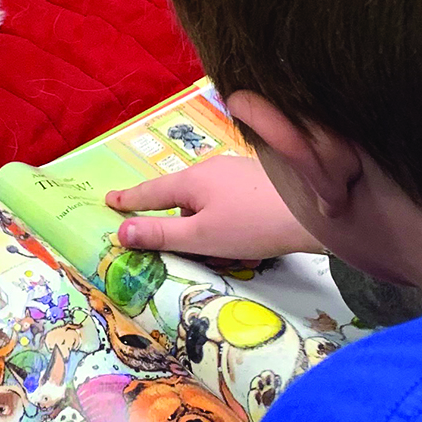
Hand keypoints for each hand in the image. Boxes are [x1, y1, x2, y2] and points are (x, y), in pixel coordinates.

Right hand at [107, 154, 319, 257]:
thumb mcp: (200, 237)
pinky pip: (229, 201)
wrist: (312, 213)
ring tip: (225, 252)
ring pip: (208, 201)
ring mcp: (237, 172)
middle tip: (182, 246)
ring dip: (207, 223)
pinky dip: (227, 219)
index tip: (109, 200)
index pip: (151, 192)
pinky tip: (245, 237)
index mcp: (192, 180)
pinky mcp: (259, 181)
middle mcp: (212, 168)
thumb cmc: (251, 226)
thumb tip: (121, 231)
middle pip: (182, 197)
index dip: (129, 200)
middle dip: (178, 221)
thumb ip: (160, 234)